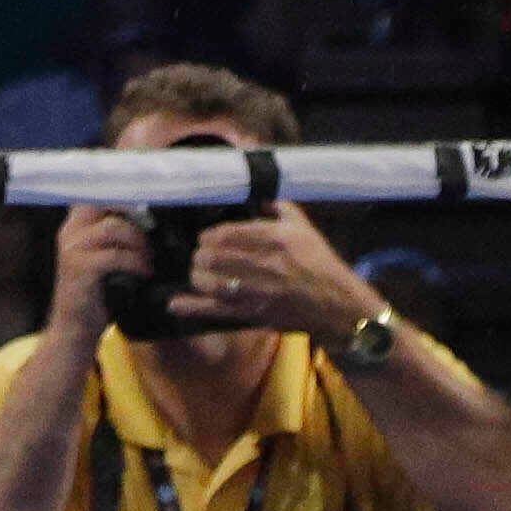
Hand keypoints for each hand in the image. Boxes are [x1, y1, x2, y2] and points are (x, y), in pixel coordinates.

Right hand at [47, 207, 153, 343]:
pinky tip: (145, 272)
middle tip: (152, 235)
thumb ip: (115, 236)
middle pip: (105, 204)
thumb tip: (149, 218)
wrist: (75, 328)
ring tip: (149, 257)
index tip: (147, 209)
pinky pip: (115, 256)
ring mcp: (72, 250)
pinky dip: (135, 262)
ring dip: (138, 242)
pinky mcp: (80, 268)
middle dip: (135, 217)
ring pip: (113, 228)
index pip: (97, 195)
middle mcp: (69, 232)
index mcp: (74, 226)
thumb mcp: (101, 257)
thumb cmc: (96, 292)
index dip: (123, 198)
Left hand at [175, 209, 379, 340]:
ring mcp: (257, 292)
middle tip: (200, 254)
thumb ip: (276, 207)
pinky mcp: (254, 314)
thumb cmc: (320, 263)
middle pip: (212, 257)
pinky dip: (193, 307)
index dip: (209, 235)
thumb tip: (253, 196)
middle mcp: (263, 264)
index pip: (226, 233)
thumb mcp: (303, 227)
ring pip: (210, 282)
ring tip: (198, 271)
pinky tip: (174, 304)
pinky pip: (217, 311)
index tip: (207, 237)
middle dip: (200, 254)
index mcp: (274, 239)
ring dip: (197, 275)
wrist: (337, 305)